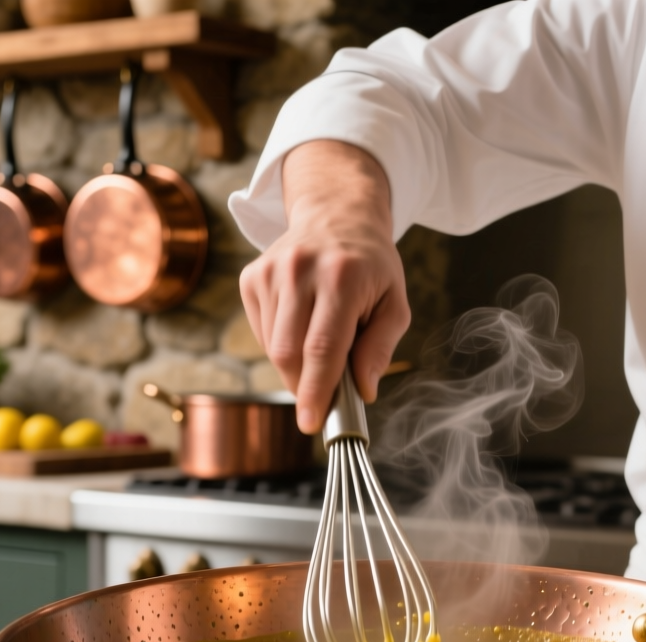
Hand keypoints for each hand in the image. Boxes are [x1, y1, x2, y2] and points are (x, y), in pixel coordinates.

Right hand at [239, 141, 409, 432]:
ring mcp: (270, 271)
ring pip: (273, 347)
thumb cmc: (371, 267)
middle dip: (305, 384)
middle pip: (289, 353)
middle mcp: (300, 270)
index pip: (321, 347)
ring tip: (321, 342)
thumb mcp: (394, 303)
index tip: (311, 422)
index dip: (315, 390)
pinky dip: (282, 343)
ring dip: (296, 364)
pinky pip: (262, 332)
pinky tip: (302, 323)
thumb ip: (380, 348)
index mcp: (342, 277)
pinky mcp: (251, 277)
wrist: (335, 216)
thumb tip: (363, 391)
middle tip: (325, 392)